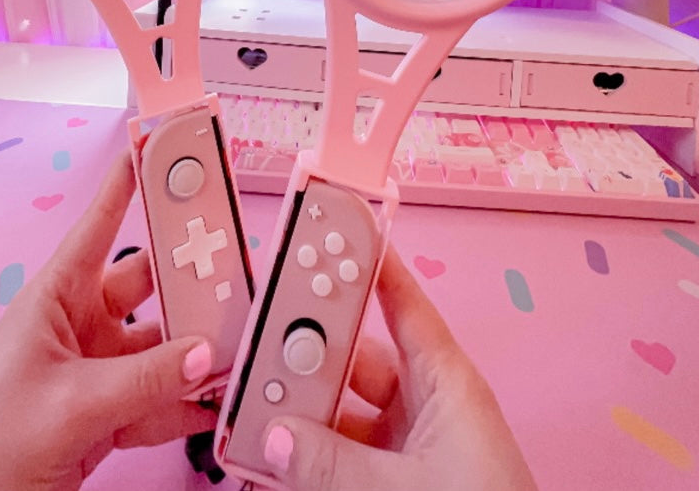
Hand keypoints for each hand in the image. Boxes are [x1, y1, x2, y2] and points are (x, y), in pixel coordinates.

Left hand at [0, 151, 215, 490]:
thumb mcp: (68, 403)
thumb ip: (143, 380)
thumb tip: (202, 356)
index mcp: (57, 297)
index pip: (101, 224)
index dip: (130, 183)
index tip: (163, 147)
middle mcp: (81, 325)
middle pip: (149, 285)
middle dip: (191, 279)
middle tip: (234, 270)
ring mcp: (97, 371)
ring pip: (162, 346)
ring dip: (197, 349)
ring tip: (238, 345)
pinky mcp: (108, 414)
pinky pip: (160, 396)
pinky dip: (189, 400)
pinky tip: (215, 399)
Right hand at [261, 245, 536, 490]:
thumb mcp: (401, 488)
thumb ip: (331, 464)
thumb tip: (275, 434)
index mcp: (446, 383)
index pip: (402, 304)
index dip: (368, 265)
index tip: (329, 232)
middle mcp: (426, 407)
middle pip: (357, 360)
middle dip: (309, 354)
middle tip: (261, 340)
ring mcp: (409, 448)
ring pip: (343, 413)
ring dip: (301, 412)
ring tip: (252, 405)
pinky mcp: (395, 482)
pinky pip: (343, 456)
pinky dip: (309, 456)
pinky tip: (272, 457)